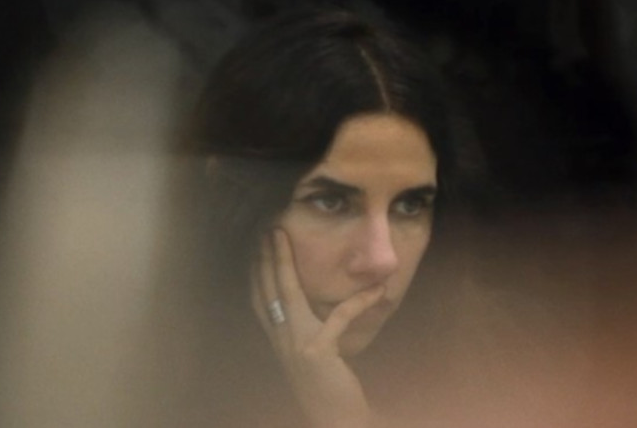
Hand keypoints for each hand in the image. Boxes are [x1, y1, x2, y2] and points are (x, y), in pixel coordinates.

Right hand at [254, 228, 384, 427]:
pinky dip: (360, 301)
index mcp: (279, 338)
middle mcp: (281, 340)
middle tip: (268, 228)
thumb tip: (321, 298)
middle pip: (267, 290)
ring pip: (287, 295)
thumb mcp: (315, 348)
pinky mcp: (317, 352)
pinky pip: (340, 318)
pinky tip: (378, 290)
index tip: (260, 242)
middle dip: (265, 257)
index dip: (258, 270)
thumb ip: (312, 325)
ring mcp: (295, 346)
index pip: (262, 298)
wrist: (334, 417)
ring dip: (284, 263)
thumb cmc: (329, 382)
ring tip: (283, 238)